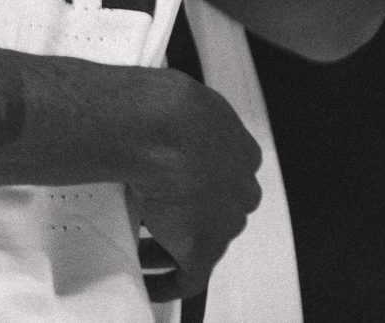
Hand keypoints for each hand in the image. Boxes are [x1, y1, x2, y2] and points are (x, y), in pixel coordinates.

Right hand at [128, 74, 261, 302]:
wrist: (160, 126)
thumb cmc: (162, 105)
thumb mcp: (176, 99)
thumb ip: (175, 116)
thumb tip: (146, 111)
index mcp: (239, 149)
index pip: (225, 173)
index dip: (198, 182)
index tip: (174, 185)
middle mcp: (239, 187)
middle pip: (219, 209)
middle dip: (190, 215)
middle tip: (157, 218)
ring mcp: (224, 221)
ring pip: (202, 241)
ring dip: (174, 246)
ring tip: (145, 249)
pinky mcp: (202, 249)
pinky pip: (188, 277)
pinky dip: (168, 283)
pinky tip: (149, 285)